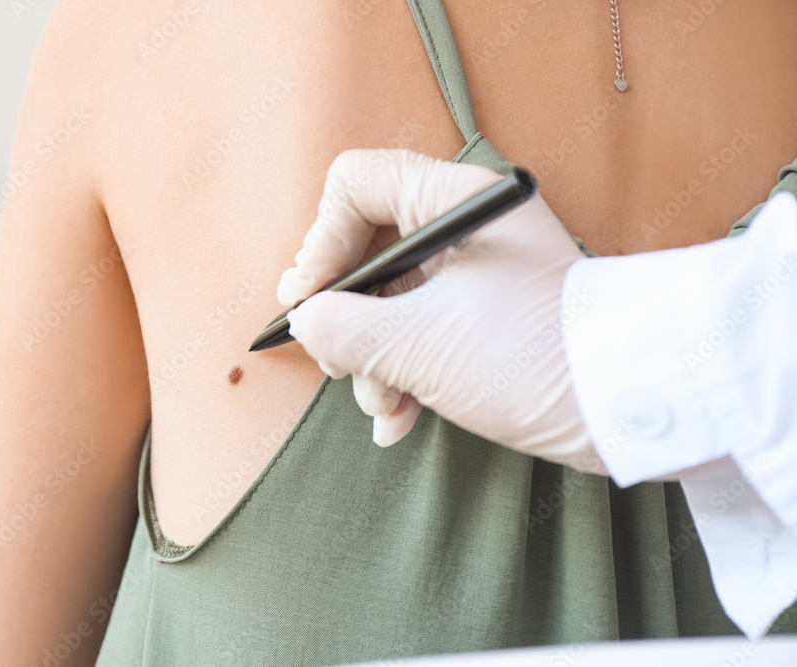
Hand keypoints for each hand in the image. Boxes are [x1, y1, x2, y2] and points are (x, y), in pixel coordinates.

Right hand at [278, 149, 605, 474]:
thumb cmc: (532, 358)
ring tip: (386, 406)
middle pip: (367, 251)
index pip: (355, 186)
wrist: (630, 407)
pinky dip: (404, 373)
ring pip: (391, 301)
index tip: (311, 302)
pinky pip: (423, 332)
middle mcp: (464, 227)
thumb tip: (306, 321)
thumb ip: (341, 327)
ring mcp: (477, 274)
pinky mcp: (488, 318)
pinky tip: (400, 420)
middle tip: (339, 364)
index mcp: (453, 202)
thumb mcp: (418, 344)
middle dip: (347, 320)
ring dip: (375, 361)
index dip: (320, 242)